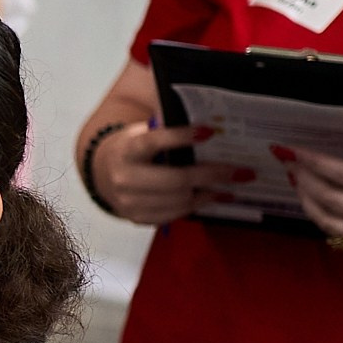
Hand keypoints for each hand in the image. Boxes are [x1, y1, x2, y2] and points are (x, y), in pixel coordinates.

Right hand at [89, 120, 250, 225]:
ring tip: (230, 186)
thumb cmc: (133, 149)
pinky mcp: (137, 218)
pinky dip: (196, 205)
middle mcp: (124, 177)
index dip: (181, 136)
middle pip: (175, 179)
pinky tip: (211, 196)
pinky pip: (174, 214)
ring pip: (179, 200)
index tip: (210, 131)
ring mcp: (128, 201)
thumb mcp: (141, 132)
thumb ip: (164, 127)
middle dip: (211, 174)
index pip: (154, 141)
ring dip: (208, 192)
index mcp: (126, 150)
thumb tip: (204, 125)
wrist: (103, 173)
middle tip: (239, 172)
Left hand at [280, 142, 342, 262]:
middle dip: (304, 178)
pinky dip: (323, 220)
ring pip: (328, 221)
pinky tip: (317, 205)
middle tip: (288, 161)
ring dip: (307, 200)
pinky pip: (342, 237)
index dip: (315, 162)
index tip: (294, 150)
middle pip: (330, 198)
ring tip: (296, 181)